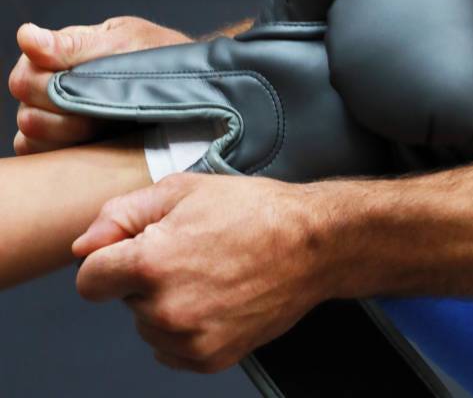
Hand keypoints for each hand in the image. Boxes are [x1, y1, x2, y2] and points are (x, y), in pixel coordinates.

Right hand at [8, 17, 189, 153]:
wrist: (195, 86)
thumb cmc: (161, 56)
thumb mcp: (127, 42)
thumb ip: (76, 45)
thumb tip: (27, 37)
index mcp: (58, 54)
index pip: (27, 76)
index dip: (52, 85)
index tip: (88, 85)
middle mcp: (50, 86)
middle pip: (27, 106)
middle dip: (63, 109)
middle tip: (101, 107)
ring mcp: (56, 118)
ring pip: (31, 134)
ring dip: (68, 132)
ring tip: (105, 124)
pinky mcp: (68, 146)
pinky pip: (42, 156)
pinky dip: (63, 154)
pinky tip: (96, 144)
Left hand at [72, 174, 333, 372]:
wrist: (313, 245)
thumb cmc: (256, 212)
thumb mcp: (185, 190)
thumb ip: (122, 214)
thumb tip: (84, 246)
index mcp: (152, 262)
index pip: (90, 280)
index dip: (111, 259)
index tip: (136, 251)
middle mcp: (166, 308)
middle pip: (123, 302)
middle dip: (144, 278)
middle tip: (191, 253)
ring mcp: (190, 338)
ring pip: (148, 326)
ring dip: (165, 305)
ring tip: (209, 274)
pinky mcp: (211, 358)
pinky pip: (171, 350)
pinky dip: (184, 329)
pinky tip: (215, 299)